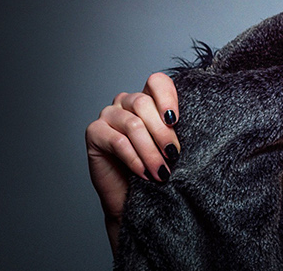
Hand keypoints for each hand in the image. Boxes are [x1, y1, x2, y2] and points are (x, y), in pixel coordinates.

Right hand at [86, 72, 181, 250]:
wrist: (132, 199)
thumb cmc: (154, 171)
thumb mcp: (170, 148)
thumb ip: (174, 132)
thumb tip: (187, 126)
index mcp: (147, 99)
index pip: (157, 82)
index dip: (167, 96)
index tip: (176, 120)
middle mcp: (125, 102)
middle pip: (144, 103)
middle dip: (162, 133)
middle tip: (173, 155)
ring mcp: (108, 115)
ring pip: (133, 124)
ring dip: (150, 151)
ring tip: (162, 172)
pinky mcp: (94, 132)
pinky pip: (118, 141)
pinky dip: (135, 159)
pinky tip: (144, 173)